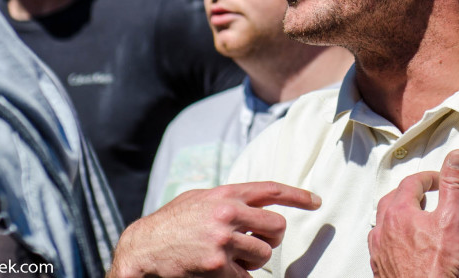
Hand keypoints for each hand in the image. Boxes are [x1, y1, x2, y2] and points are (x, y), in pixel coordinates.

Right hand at [108, 181, 320, 277]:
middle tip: (253, 243)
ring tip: (226, 257)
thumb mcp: (199, 199)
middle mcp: (227, 214)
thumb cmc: (172, 224)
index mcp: (224, 194)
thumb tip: (258, 205)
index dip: (298, 196)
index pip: (271, 190)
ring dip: (251, 261)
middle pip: (277, 228)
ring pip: (263, 255)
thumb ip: (228, 199)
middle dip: (270, 238)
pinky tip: (217, 271)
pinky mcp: (218, 267)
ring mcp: (223, 241)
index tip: (316, 202)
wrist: (142, 249)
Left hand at [368, 150, 458, 277]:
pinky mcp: (380, 265)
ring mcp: (379, 247)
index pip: (412, 182)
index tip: (441, 180)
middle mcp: (384, 227)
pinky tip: (403, 241)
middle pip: (394, 198)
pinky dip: (392, 233)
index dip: (429, 178)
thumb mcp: (451, 220)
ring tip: (416, 214)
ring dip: (399, 211)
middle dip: (411, 192)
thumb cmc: (435, 269)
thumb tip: (456, 157)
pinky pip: (381, 240)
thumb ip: (454, 185)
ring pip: (384, 219)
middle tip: (428, 194)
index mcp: (399, 212)